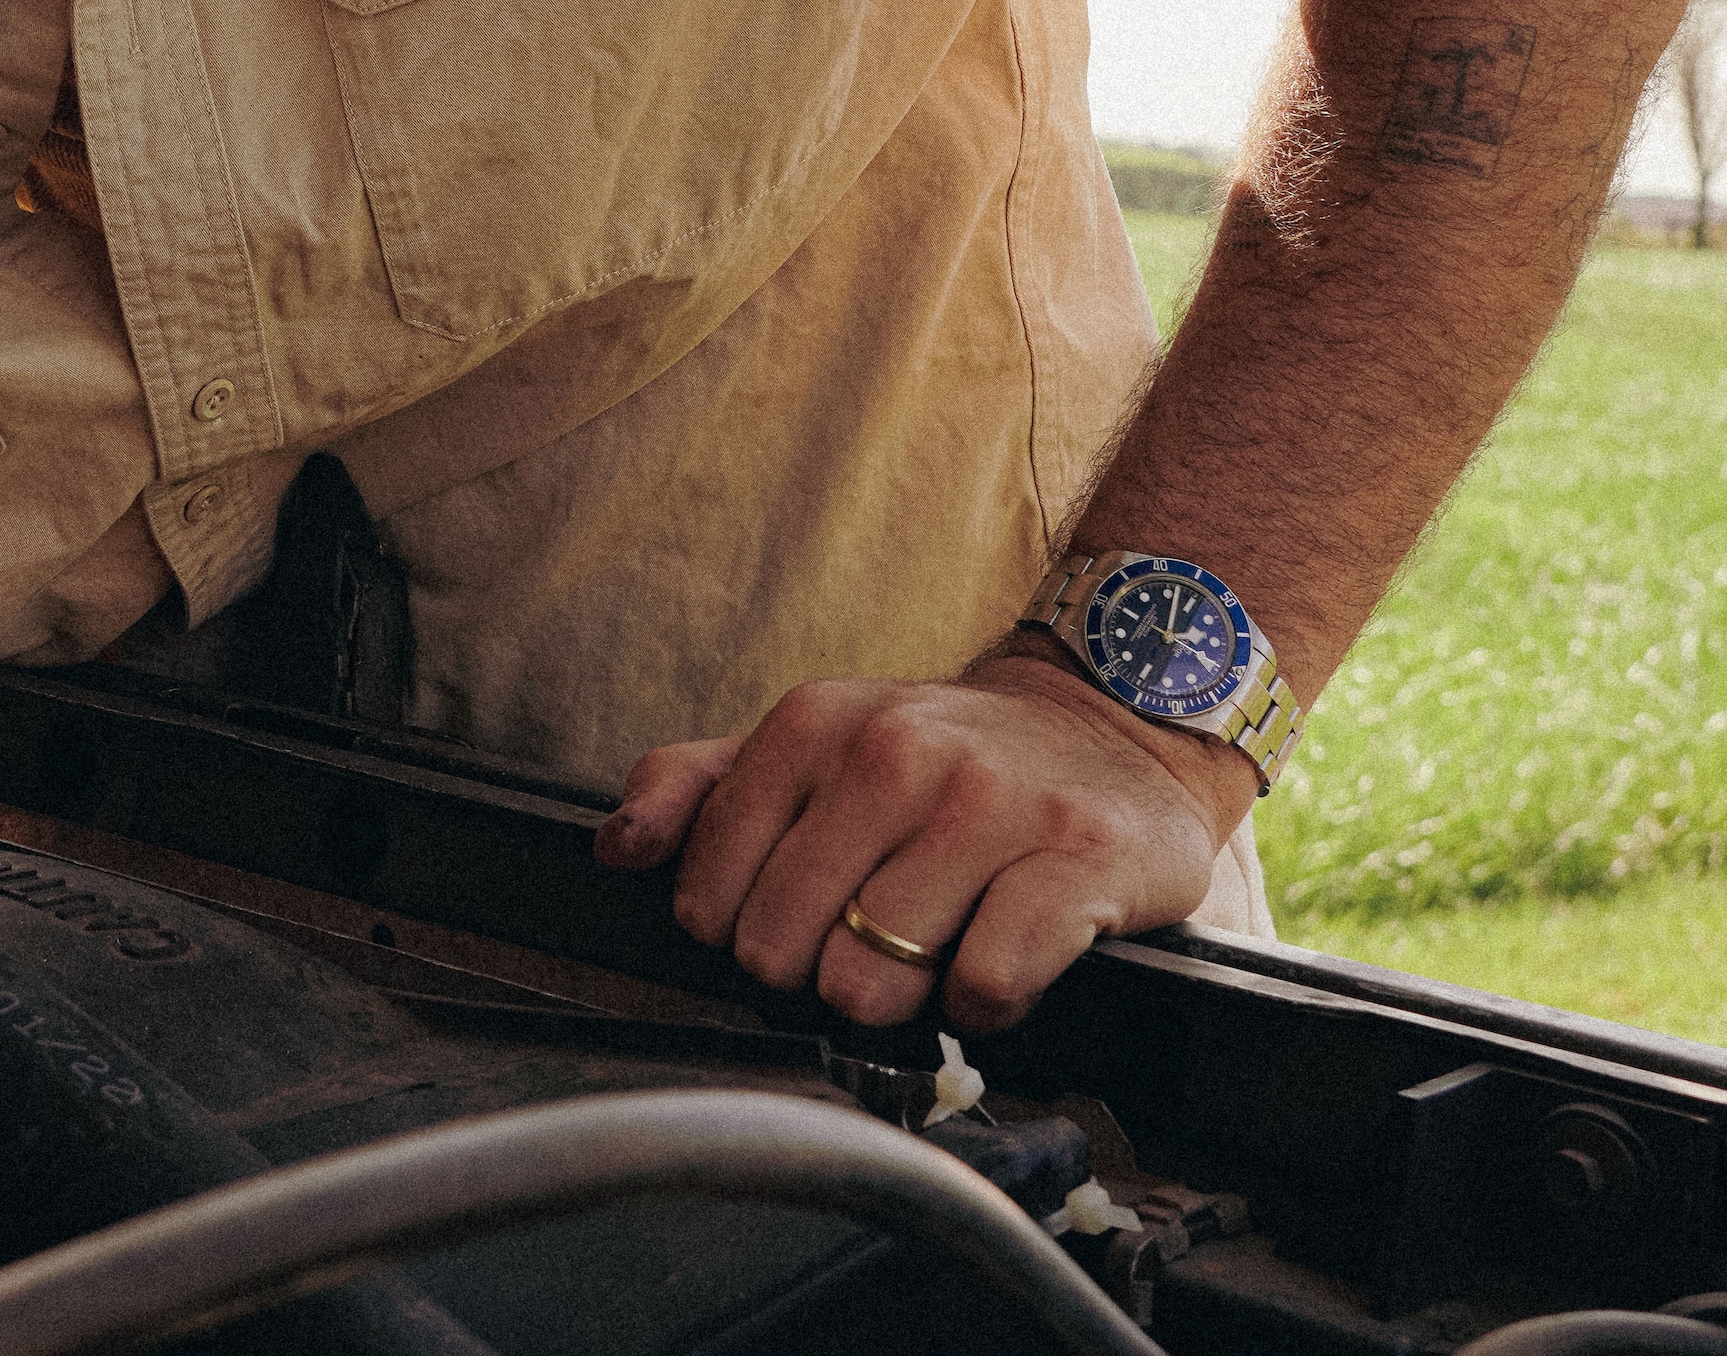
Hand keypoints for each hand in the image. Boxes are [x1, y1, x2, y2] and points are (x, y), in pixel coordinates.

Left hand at [591, 650, 1253, 1030]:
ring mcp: (993, 803)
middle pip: (785, 947)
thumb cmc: (944, 760)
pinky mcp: (1079, 859)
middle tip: (866, 946)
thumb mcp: (815, 745)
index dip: (742, 933)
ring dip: (902, 993)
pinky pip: (986, 984)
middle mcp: (900, 751)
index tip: (790, 922)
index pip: (711, 891)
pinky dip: (984, 1004)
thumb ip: (700, 786)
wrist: (1109, 731)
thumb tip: (617, 847)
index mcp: (817, 723)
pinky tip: (994, 965)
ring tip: (933, 951)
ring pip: (876, 975)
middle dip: (817, 972)